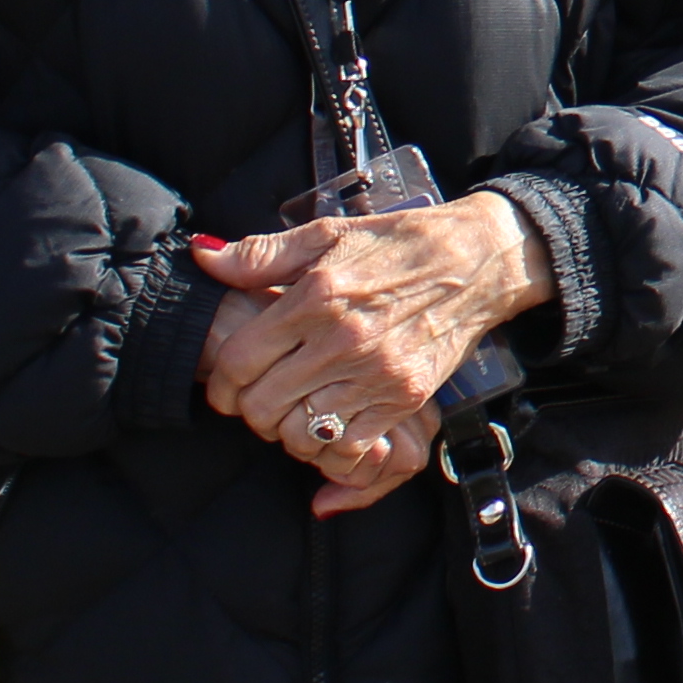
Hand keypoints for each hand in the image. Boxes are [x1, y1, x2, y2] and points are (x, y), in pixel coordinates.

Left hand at [198, 192, 553, 517]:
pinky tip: (331, 425)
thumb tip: (205, 256)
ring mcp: (376, 374)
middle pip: (262, 406)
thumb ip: (261, 254)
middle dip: (249, 410)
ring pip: (301, 433)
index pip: (239, 361)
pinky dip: (332, 447)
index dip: (220, 382)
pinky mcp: (404, 398)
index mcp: (316, 297)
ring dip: (288, 430)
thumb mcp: (327, 235)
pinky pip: (350, 447)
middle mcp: (342, 340)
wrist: (477, 261)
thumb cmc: (398, 243)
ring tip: (293, 412)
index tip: (225, 385)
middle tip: (258, 400)